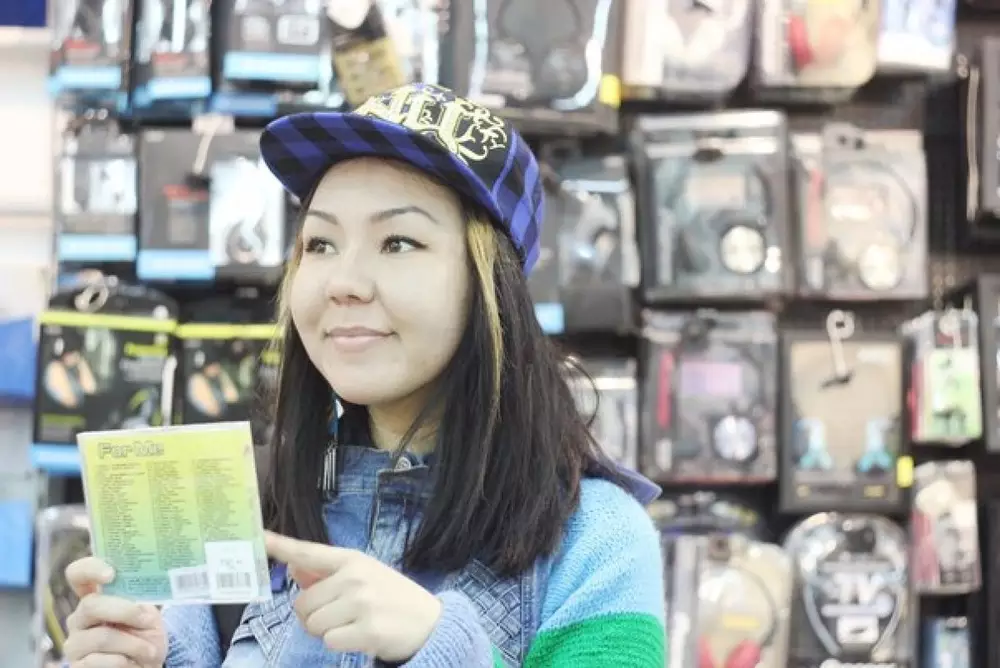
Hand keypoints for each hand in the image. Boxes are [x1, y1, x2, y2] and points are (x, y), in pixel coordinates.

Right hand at [63, 556, 166, 667]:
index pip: (79, 575)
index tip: (111, 573)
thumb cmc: (146, 638)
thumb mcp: (148, 615)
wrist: (148, 667)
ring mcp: (75, 643)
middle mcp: (80, 618)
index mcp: (96, 598)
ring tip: (148, 651)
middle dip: (125, 611)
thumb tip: (144, 587)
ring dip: (133, 644)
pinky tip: (133, 663)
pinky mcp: (77, 666)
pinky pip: (98, 661)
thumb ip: (139, 600)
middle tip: (148, 621)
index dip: (90, 568)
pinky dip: (124, 662)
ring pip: (101, 636)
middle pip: (91, 605)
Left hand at [265, 531, 442, 661]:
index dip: (282, 546)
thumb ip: (326, 575)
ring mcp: (361, 603)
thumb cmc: (392, 598)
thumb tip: (294, 567)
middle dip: (313, 616)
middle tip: (339, 616)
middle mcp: (355, 577)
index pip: (309, 552)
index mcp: (352, 560)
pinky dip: (340, 644)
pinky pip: (329, 641)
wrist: (431, 623)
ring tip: (352, 625)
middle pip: (303, 603)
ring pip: (313, 624)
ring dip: (326, 632)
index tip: (260, 537)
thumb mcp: (364, 577)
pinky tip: (360, 636)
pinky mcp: (367, 630)